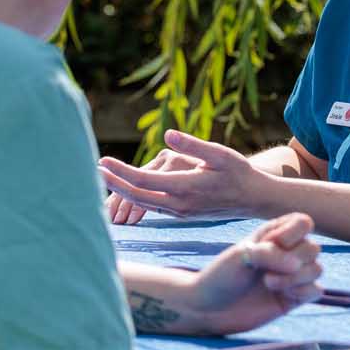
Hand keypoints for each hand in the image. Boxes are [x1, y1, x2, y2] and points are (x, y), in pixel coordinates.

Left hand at [99, 130, 266, 220]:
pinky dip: (135, 197)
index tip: (103, 161)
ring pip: (142, 203)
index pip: (143, 180)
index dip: (120, 171)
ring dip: (121, 191)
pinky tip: (125, 189)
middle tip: (94, 169)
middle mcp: (179, 204)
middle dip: (113, 183)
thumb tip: (167, 135)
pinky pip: (151, 206)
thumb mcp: (219, 153)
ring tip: (104, 178)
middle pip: (136, 195)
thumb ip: (192, 145)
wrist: (254, 199)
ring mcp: (179, 212)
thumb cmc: (239, 172)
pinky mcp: (181, 214)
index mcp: (185, 187)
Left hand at [190, 212, 322, 333]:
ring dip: (296, 278)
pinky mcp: (294, 299)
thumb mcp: (242, 255)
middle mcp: (286, 253)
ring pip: (317, 269)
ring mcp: (291, 276)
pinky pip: (317, 291)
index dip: (293, 233)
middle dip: (294, 259)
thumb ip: (271, 254)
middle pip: (313, 248)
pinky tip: (284, 296)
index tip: (271, 243)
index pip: (303, 223)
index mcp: (274, 234)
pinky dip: (304, 292)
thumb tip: (299, 265)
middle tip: (266, 271)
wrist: (209, 309)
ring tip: (269, 284)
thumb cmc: (221, 276)